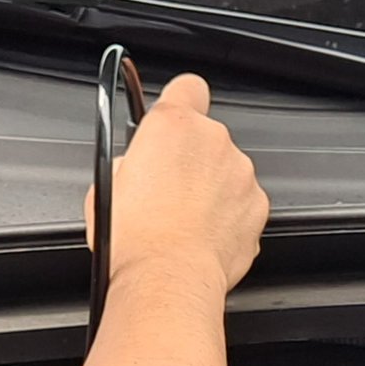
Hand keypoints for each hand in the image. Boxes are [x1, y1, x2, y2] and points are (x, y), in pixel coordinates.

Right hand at [86, 73, 268, 293]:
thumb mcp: (107, 186)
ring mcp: (241, 174)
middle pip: (206, 137)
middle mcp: (214, 141)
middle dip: (191, 159)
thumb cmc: (135, 237)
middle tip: (166, 191)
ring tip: (183, 221)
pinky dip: (227, 216)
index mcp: (174, 125)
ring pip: (226, 172)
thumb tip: (137, 167)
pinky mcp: (257, 207)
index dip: (180, 101)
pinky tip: (202, 236)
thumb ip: (132, 161)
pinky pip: (241, 203)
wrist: (168, 278)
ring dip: (210, 189)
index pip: (188, 87)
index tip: (172, 119)